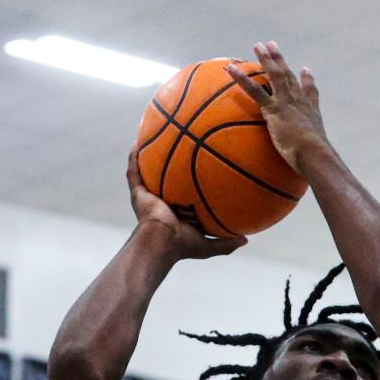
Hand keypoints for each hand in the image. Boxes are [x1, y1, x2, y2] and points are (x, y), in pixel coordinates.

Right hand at [127, 148, 245, 258]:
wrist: (160, 243)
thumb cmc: (183, 246)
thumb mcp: (209, 245)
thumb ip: (226, 243)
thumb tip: (246, 240)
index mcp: (177, 213)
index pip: (184, 193)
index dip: (189, 180)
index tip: (200, 165)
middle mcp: (162, 202)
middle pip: (166, 178)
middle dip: (171, 163)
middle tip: (180, 143)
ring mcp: (148, 197)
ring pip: (148, 171)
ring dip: (149, 155)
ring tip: (154, 134)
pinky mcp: (137, 193)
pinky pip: (134, 171)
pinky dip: (134, 156)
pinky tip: (137, 141)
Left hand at [225, 43, 327, 173]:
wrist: (315, 155)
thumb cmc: (317, 162)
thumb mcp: (316, 159)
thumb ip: (312, 161)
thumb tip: (315, 175)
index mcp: (310, 112)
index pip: (309, 93)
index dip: (307, 80)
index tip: (304, 70)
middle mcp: (299, 103)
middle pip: (288, 76)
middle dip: (280, 60)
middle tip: (272, 46)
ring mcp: (286, 103)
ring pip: (274, 75)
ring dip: (265, 59)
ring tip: (257, 46)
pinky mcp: (274, 109)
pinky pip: (254, 91)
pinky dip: (241, 79)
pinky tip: (230, 69)